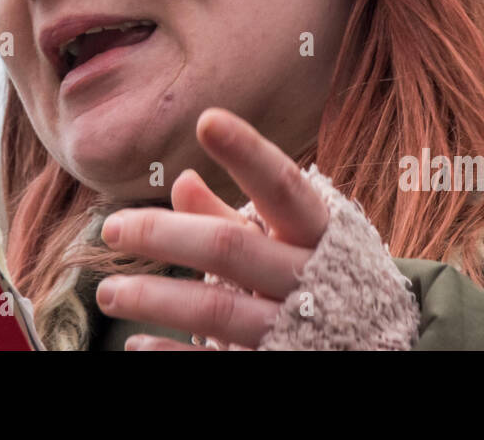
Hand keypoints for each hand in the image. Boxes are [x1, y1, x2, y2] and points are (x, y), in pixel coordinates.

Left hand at [95, 107, 329, 349]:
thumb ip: (234, 216)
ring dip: (153, 299)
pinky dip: (170, 354)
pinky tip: (136, 345)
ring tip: (109, 293)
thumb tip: (182, 181)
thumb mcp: (289, 242)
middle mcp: (309, 278)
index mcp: (316, 233)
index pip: (282, 185)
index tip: (207, 120)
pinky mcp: (278, 364)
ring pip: (215, 310)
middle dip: (163, 234)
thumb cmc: (323, 281)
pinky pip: (214, 364)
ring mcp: (294, 328)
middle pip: (230, 247)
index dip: (247, 152)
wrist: (374, 349)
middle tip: (111, 229)